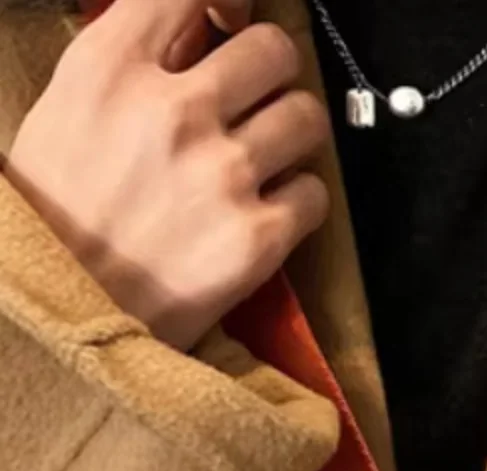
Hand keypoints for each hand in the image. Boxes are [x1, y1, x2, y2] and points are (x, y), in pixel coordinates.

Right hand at [3, 0, 329, 349]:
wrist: (65, 312)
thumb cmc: (59, 214)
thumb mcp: (69, 109)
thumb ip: (131, 65)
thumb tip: (192, 38)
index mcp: (112, 68)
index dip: (229, 0)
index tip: (234, 20)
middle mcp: (172, 111)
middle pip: (273, 50)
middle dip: (273, 75)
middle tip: (259, 103)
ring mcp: (221, 174)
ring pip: (307, 118)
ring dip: (294, 137)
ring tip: (265, 161)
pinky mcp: (257, 237)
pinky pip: (315, 194)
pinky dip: (300, 204)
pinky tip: (265, 215)